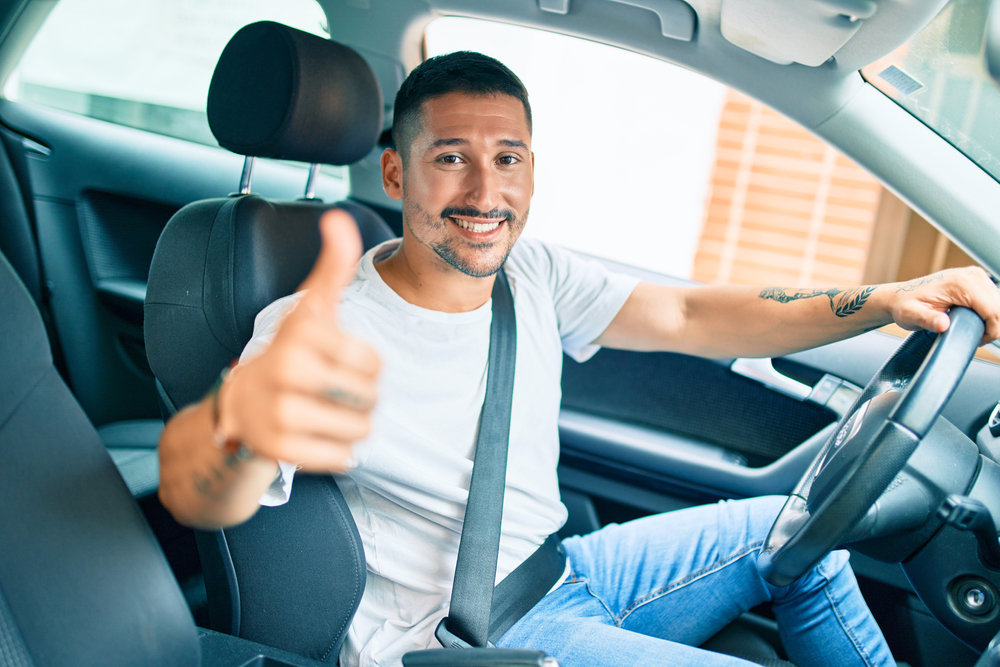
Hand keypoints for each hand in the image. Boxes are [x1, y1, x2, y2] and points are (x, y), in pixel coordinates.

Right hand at [216, 209, 380, 471]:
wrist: (239, 405)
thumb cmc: (289, 351)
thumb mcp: (310, 307)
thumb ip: (333, 266)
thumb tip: (338, 218)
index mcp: (301, 332)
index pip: (373, 361)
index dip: (365, 362)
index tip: (337, 357)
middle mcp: (286, 370)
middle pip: (371, 396)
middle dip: (361, 395)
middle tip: (330, 388)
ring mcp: (279, 412)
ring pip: (362, 429)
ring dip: (353, 424)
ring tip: (324, 410)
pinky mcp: (280, 450)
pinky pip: (344, 457)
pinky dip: (339, 450)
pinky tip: (315, 433)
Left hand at [890, 267, 999, 344]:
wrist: (901, 296)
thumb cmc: (906, 306)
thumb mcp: (912, 316)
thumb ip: (927, 320)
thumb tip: (943, 324)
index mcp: (961, 284)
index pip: (994, 311)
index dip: (992, 331)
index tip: (978, 340)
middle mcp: (972, 275)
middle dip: (993, 327)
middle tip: (975, 337)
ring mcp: (976, 276)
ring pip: (999, 305)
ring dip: (992, 320)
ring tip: (973, 329)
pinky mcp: (977, 280)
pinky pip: (994, 300)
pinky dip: (990, 313)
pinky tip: (975, 319)